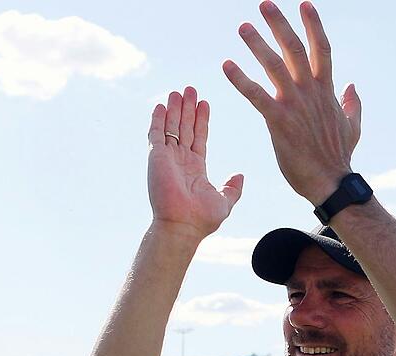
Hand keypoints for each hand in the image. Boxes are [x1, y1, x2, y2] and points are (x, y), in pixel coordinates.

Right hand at [147, 87, 243, 239]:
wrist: (183, 225)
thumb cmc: (202, 219)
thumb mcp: (224, 201)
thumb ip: (232, 188)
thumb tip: (239, 175)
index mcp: (195, 168)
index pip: (199, 137)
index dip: (201, 120)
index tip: (205, 103)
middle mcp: (180, 161)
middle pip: (185, 128)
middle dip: (188, 108)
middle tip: (191, 89)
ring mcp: (167, 159)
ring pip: (171, 127)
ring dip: (175, 109)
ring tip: (179, 91)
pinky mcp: (157, 158)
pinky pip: (156, 135)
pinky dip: (158, 120)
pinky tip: (161, 106)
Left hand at [223, 1, 361, 204]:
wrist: (330, 182)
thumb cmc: (338, 157)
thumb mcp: (352, 126)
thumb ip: (352, 104)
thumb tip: (352, 86)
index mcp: (327, 91)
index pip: (321, 49)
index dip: (314, 25)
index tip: (305, 4)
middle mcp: (310, 92)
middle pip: (296, 49)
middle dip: (280, 24)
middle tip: (265, 4)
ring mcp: (294, 105)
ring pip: (275, 66)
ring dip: (257, 44)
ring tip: (243, 26)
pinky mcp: (278, 121)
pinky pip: (256, 95)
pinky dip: (240, 79)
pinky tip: (226, 65)